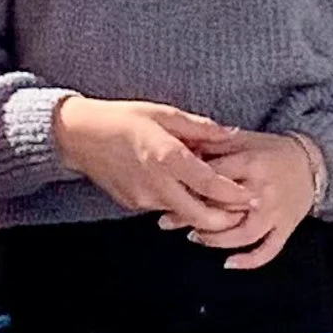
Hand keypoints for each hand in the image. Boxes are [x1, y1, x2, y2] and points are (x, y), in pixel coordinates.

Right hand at [52, 96, 252, 229]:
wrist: (79, 136)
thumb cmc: (122, 118)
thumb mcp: (163, 113)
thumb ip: (200, 128)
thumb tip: (231, 133)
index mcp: (166, 156)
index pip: (210, 185)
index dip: (234, 194)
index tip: (253, 196)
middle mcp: (156, 183)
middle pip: (201, 215)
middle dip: (226, 219)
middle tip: (243, 212)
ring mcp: (143, 198)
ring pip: (184, 214)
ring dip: (203, 212)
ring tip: (220, 201)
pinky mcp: (133, 205)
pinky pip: (164, 208)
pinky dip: (180, 204)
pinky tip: (186, 191)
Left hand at [174, 132, 315, 269]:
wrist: (310, 162)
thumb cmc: (270, 150)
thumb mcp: (243, 139)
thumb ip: (213, 145)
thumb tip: (180, 150)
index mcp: (251, 164)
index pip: (213, 179)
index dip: (188, 187)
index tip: (167, 192)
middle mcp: (263, 191)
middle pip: (224, 209)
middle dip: (192, 217)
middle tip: (167, 220)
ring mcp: (276, 213)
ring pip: (243, 235)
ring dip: (215, 240)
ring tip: (194, 236)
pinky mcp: (286, 228)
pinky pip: (268, 250)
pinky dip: (249, 261)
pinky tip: (228, 263)